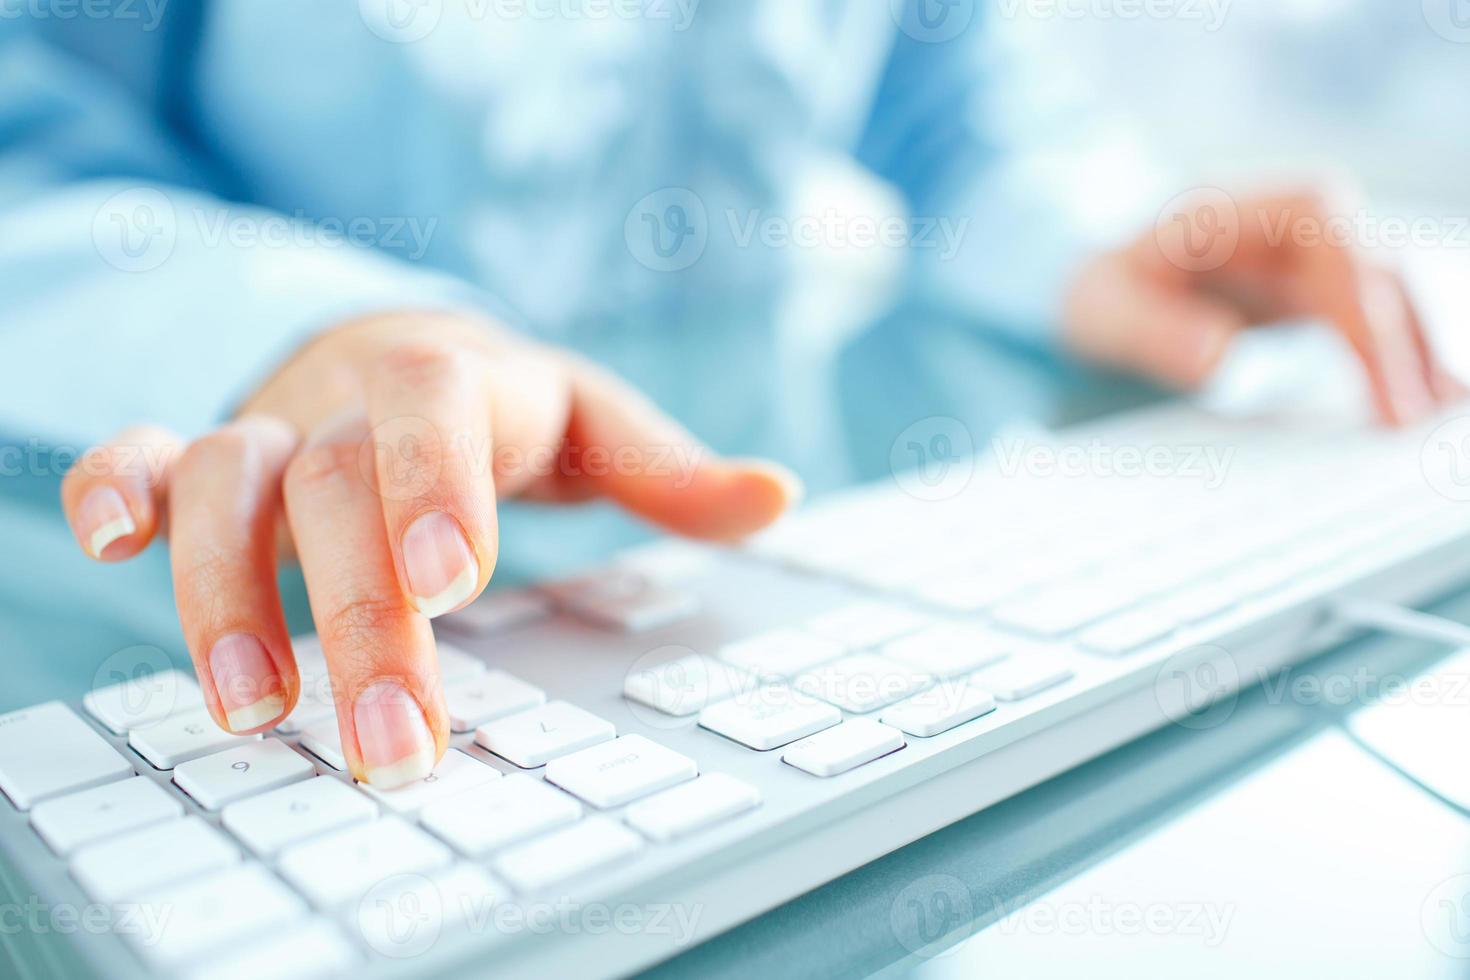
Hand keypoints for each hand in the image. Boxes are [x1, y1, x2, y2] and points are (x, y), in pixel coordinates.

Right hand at [60, 311, 798, 785]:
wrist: (399, 349)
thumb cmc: (506, 405)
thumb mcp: (594, 423)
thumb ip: (672, 471)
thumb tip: (775, 499)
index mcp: (461, 377)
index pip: (439, 413)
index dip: (437, 488)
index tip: (451, 586)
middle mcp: (356, 396)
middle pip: (336, 481)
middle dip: (357, 612)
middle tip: (390, 739)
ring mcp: (276, 422)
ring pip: (225, 480)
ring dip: (222, 591)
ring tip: (252, 708)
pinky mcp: (211, 453)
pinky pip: (141, 455)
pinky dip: (112, 487)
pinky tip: (104, 545)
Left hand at [1062, 190, 1461, 423]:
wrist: (1095, 287)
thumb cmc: (1098, 291)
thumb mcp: (1102, 310)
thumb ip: (1153, 332)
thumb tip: (1220, 360)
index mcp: (1236, 209)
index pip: (1325, 221)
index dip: (1357, 286)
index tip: (1370, 356)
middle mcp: (1287, 224)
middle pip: (1374, 257)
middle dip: (1405, 329)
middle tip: (1418, 408)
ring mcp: (1310, 260)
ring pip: (1390, 289)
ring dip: (1420, 343)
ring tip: (1442, 407)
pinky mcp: (1320, 297)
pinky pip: (1377, 319)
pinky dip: (1404, 354)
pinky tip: (1428, 399)